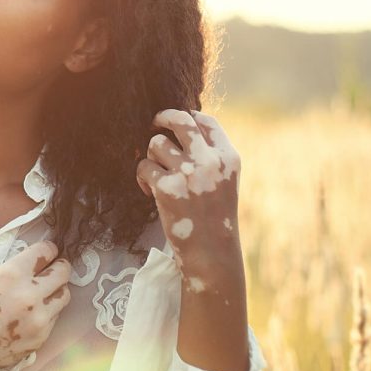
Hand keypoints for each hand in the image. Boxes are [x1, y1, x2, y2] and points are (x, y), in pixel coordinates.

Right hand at [0, 240, 70, 370]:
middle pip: (63, 272)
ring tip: (44, 293)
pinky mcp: (42, 336)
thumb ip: (19, 272)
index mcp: (12, 274)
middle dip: (59, 268)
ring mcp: (39, 318)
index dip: (48, 250)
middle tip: (53, 270)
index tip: (49, 253)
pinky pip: (55, 317)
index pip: (46, 251)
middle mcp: (30, 294)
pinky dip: (48, 313)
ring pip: (64, 294)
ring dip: (56, 291)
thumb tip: (43, 263)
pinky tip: (32, 315)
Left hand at [135, 109, 242, 282]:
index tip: (177, 122)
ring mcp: (187, 173)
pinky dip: (142, 177)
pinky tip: (148, 190)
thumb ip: (210, 157)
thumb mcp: (224, 182)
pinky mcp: (166, 187)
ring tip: (156, 173)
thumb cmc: (215, 219)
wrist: (211, 253)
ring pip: (157, 143)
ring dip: (151, 155)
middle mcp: (209, 161)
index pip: (206, 121)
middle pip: (180, 120)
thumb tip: (184, 128)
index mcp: (228, 158)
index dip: (188, 117)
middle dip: (163, 117)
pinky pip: (143, 166)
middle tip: (154, 123)